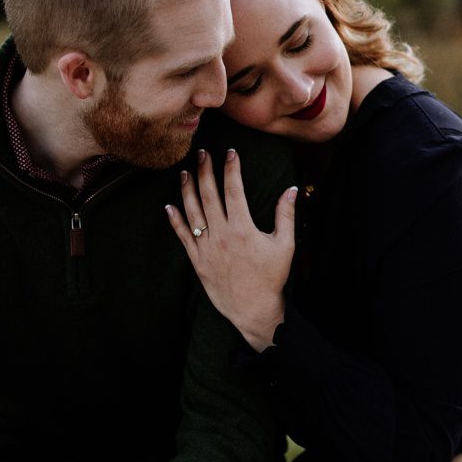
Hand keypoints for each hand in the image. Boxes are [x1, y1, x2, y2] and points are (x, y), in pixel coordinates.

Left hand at [168, 148, 296, 350]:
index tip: (231, 153)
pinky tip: (169, 205)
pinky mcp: (197, 261)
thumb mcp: (285, 245)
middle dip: (205, 171)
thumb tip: (292, 189)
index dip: (231, 169)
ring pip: (193, 212)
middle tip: (202, 153)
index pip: (234, 190)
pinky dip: (175, 220)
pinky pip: (182, 236)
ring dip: (187, 189)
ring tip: (185, 172)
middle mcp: (221, 235)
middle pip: (209, 195)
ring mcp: (206, 248)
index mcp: (243, 228)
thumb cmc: (271, 277)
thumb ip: (286, 215)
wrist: (253, 308)